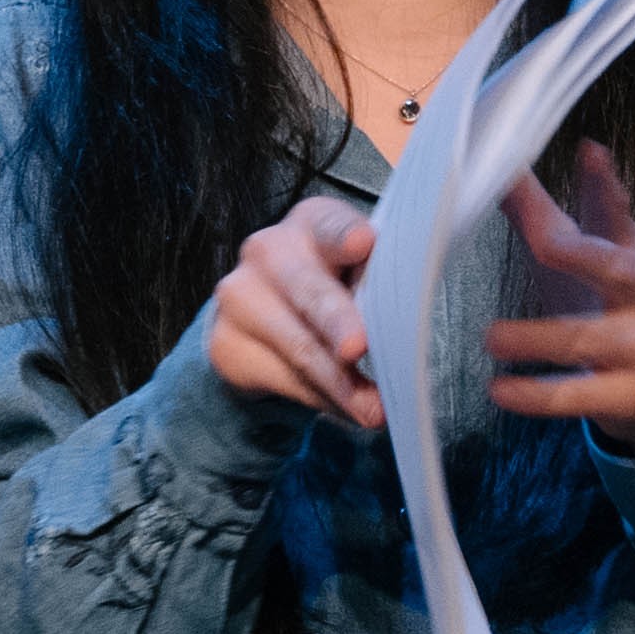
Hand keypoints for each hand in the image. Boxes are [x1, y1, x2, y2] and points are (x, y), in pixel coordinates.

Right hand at [210, 193, 385, 427]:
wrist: (261, 311)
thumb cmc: (328, 286)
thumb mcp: (355, 276)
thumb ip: (375, 289)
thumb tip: (408, 333)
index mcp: (312, 224)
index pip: (332, 226)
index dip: (346, 235)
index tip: (364, 243)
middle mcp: (269, 251)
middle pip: (310, 291)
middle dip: (338, 322)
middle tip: (358, 348)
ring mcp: (239, 296)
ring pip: (298, 345)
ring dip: (340, 383)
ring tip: (373, 409)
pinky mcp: (226, 342)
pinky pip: (281, 377)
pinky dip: (320, 397)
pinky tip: (346, 408)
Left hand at [490, 141, 634, 457]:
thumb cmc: (617, 309)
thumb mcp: (591, 262)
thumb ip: (547, 217)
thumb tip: (507, 161)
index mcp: (632, 257)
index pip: (618, 216)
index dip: (606, 186)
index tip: (592, 153)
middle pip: (615, 270)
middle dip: (580, 255)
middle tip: (542, 244)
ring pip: (584, 340)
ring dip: (536, 339)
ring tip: (492, 337)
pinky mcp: (626, 395)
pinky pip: (576, 396)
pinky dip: (536, 396)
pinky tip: (500, 390)